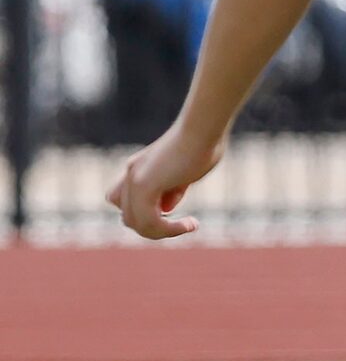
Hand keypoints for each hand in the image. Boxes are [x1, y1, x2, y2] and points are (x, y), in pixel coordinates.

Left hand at [109, 121, 225, 239]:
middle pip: (128, 217)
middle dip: (155, 228)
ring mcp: (134, 179)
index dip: (148, 215)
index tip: (177, 211)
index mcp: (138, 169)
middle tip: (186, 223)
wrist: (203, 128)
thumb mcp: (186, 173)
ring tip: (190, 225)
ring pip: (135, 223)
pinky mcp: (144, 185)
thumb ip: (173, 190)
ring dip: (163, 232)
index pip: (126, 203)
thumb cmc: (203, 144)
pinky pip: (148, 221)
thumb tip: (166, 209)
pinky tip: (190, 224)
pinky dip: (168, 229)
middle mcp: (130, 174)